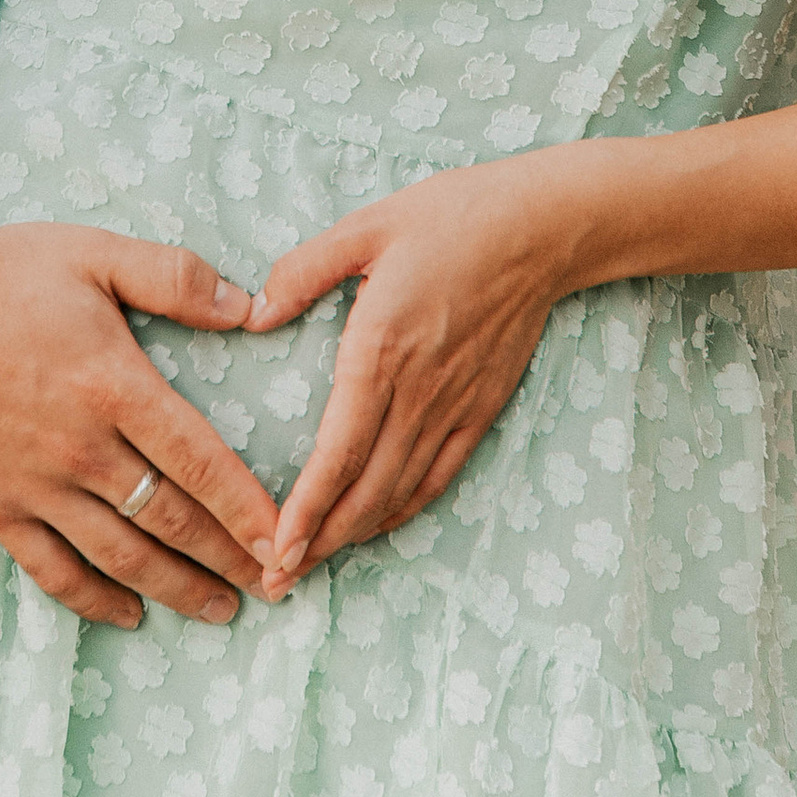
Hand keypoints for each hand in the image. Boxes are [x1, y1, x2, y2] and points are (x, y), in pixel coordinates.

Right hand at [0, 223, 280, 628]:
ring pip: (122, 555)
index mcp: (114, 386)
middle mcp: (81, 449)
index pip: (200, 461)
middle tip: (275, 586)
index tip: (287, 538)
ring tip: (222, 608)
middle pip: (171, 520)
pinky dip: (95, 601)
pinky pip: (52, 570)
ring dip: (177, 588)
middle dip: (229, 558)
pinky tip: (129, 616)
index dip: (248, 507)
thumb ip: (173, 276)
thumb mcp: (90, 252)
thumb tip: (250, 306)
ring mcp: (36, 486)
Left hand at [249, 153, 600, 579]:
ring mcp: (455, 405)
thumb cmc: (450, 218)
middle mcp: (418, 390)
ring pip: (401, 491)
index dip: (306, 507)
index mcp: (380, 349)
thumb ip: (303, 270)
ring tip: (315, 563)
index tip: (276, 546)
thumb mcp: (365, 226)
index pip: (338, 450)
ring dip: (357, 534)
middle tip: (278, 578)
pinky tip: (378, 526)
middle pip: (365, 488)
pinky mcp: (482, 408)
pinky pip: (440, 474)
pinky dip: (406, 508)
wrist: (542, 228)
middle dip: (320, 540)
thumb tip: (254, 315)